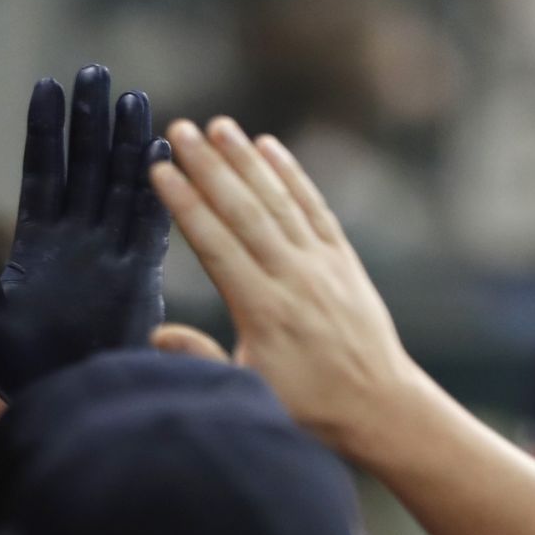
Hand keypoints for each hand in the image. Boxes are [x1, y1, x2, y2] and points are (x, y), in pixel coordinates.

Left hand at [0, 66, 171, 400]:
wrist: (62, 405)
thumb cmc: (17, 371)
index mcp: (39, 244)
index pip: (42, 172)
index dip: (45, 131)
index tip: (45, 86)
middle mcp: (78, 241)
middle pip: (86, 165)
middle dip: (89, 120)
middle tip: (94, 71)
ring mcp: (110, 255)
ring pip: (120, 184)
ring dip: (125, 142)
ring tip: (130, 96)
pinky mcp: (139, 277)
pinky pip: (149, 225)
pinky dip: (154, 191)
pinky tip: (158, 153)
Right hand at [151, 117, 421, 458]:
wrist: (379, 407)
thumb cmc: (309, 408)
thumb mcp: (248, 392)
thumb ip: (202, 359)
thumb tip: (155, 336)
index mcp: (263, 311)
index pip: (216, 245)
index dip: (186, 204)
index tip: (161, 170)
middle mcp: (293, 277)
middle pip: (244, 211)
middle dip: (209, 166)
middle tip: (180, 129)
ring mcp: (322, 264)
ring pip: (278, 200)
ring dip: (246, 160)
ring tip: (218, 125)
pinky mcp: (343, 259)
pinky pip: (314, 207)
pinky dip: (292, 175)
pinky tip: (270, 148)